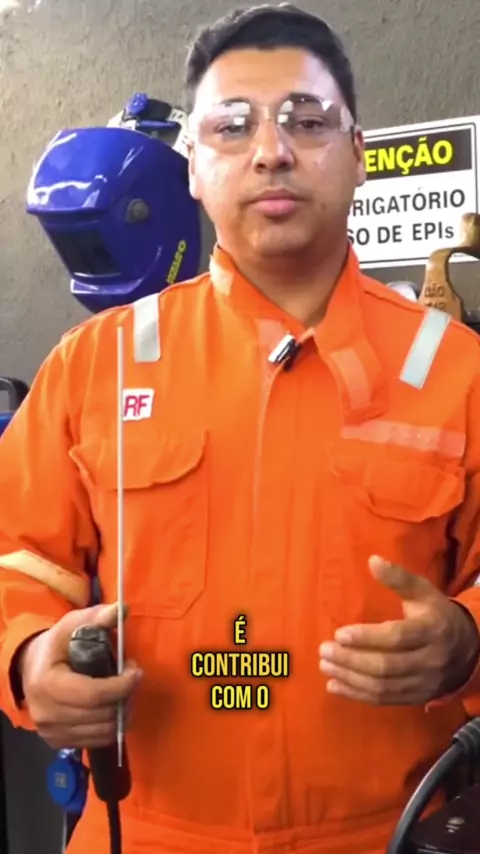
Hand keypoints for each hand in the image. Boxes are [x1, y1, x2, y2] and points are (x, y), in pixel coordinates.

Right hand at [19, 603, 141, 749]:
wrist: (33, 667)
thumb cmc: (58, 645)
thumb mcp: (74, 624)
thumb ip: (98, 617)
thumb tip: (122, 609)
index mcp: (48, 684)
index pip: (94, 695)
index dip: (122, 686)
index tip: (135, 671)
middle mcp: (46, 714)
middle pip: (101, 715)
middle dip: (125, 697)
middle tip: (132, 679)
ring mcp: (51, 733)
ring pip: (102, 732)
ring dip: (121, 712)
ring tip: (123, 691)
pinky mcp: (59, 743)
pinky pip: (96, 741)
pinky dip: (110, 725)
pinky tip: (111, 705)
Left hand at [318, 556, 479, 705]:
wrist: (467, 650)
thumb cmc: (436, 614)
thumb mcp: (423, 591)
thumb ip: (398, 578)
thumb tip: (372, 560)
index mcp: (431, 630)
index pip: (396, 637)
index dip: (366, 637)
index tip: (339, 633)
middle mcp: (429, 660)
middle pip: (386, 666)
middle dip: (351, 660)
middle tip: (324, 650)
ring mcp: (423, 683)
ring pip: (382, 686)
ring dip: (350, 678)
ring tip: (325, 666)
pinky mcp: (415, 698)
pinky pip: (383, 700)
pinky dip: (357, 695)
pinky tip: (334, 686)